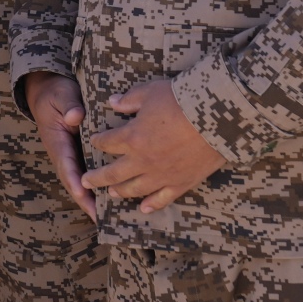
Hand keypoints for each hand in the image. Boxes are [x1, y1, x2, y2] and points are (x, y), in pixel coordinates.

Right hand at [22, 71, 94, 219]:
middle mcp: (63, 152)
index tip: (82, 194)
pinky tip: (112, 195)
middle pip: (73, 180)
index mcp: (57, 141)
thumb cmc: (55, 94)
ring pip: (81, 180)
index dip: (74, 180)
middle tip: (99, 217)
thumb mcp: (61, 96)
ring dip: (91, 197)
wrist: (47, 90)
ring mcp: (71, 155)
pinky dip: (98, 185)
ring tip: (107, 215)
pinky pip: (88, 172)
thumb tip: (75, 117)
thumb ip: (68, 106)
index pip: (65, 164)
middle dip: (84, 199)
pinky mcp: (79, 153)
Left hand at [83, 78, 225, 214]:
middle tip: (86, 181)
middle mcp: (143, 160)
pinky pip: (163, 198)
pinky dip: (151, 205)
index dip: (98, 141)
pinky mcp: (182, 183)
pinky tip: (143, 209)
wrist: (216, 118)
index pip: (107, 142)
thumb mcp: (150, 93)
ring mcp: (162, 174)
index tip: (94, 140)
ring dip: (120, 191)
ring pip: (135, 188)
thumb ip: (129, 99)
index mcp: (132, 137)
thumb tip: (112, 101)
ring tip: (110, 194)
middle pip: (113, 173)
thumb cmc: (181, 100)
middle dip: (97, 177)